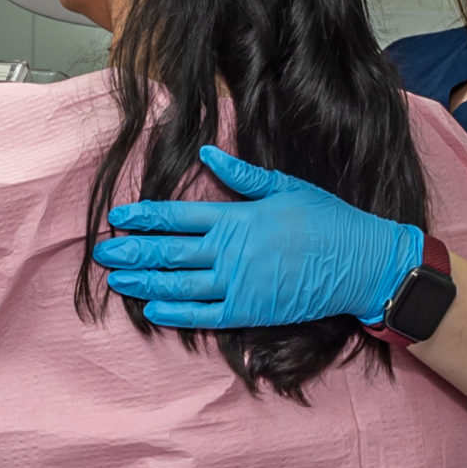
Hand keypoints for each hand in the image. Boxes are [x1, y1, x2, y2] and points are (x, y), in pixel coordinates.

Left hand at [90, 145, 423, 328]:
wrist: (363, 263)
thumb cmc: (327, 220)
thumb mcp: (286, 187)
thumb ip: (242, 175)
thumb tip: (207, 152)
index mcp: (239, 217)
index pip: (179, 215)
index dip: (146, 217)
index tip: (119, 218)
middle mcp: (233, 251)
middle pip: (171, 251)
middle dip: (134, 251)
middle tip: (103, 252)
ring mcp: (241, 283)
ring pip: (181, 284)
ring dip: (145, 282)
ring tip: (117, 279)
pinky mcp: (252, 310)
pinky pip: (205, 315)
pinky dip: (176, 313)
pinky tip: (151, 309)